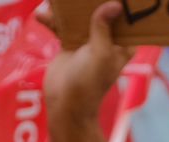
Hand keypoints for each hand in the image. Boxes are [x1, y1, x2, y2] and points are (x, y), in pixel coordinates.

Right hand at [39, 1, 131, 122]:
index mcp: (122, 44)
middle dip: (92, 0)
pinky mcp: (70, 44)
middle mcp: (107, 40)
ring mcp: (87, 41)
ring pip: (80, 16)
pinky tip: (41, 14)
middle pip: (102, 11)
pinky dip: (52, 20)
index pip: (127, 18)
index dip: (122, 5)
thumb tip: (115, 4)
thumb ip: (103, 28)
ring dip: (68, 7)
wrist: (65, 104)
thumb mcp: (100, 54)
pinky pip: (61, 26)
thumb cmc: (89, 83)